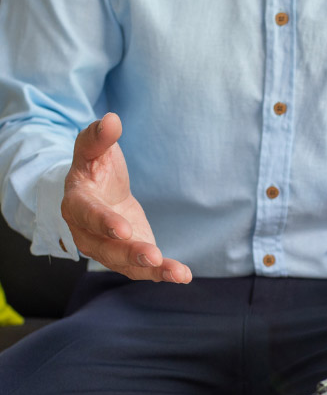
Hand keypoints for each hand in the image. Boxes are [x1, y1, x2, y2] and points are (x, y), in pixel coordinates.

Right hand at [61, 113, 191, 282]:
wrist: (99, 191)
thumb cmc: (95, 168)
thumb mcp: (93, 150)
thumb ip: (98, 137)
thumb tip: (112, 119)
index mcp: (76, 204)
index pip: (87, 215)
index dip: (103, 222)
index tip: (123, 228)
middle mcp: (88, 233)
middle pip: (106, 248)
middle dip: (130, 253)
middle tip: (153, 256)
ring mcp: (108, 249)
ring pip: (126, 264)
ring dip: (151, 270)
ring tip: (177, 273)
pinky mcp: (129, 257)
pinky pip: (143, 269)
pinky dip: (163, 273)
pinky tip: (183, 275)